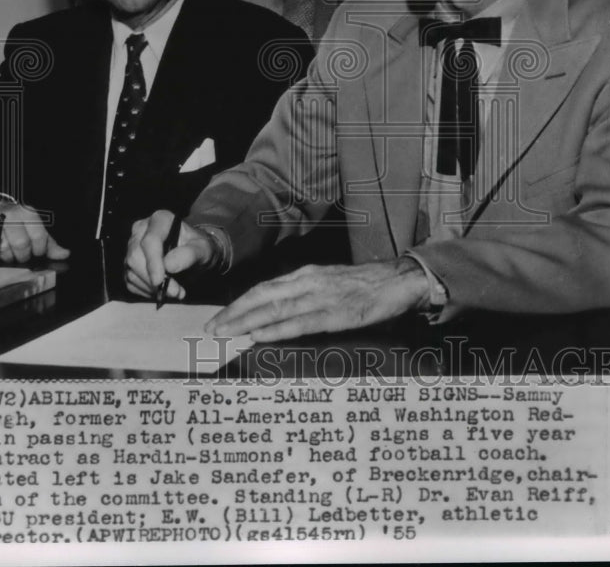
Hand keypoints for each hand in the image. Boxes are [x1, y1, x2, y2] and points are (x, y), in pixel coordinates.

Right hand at [0, 199, 69, 262]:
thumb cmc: (15, 220)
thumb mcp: (34, 227)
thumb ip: (49, 242)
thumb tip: (64, 254)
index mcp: (28, 213)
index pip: (39, 237)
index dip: (39, 250)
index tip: (35, 252)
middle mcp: (12, 215)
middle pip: (21, 245)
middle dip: (23, 256)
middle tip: (20, 256)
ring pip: (4, 249)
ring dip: (6, 257)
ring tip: (7, 252)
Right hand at [124, 209, 215, 299]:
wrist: (193, 254)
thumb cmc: (198, 248)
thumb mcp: (203, 249)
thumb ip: (189, 254)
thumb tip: (169, 265)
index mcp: (160, 220)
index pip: (150, 241)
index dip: (153, 262)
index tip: (160, 281)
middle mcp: (141, 230)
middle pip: (135, 257)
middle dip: (153, 279)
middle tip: (176, 292)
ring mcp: (132, 246)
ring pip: (131, 271)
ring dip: (152, 288)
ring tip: (175, 292)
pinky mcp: (129, 263)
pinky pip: (131, 281)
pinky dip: (146, 291)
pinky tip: (163, 291)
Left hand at [204, 259, 429, 341]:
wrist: (399, 280)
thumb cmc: (365, 286)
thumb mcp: (329, 284)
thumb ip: (306, 296)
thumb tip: (279, 314)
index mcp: (306, 275)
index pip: (264, 288)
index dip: (239, 303)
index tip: (219, 317)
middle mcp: (309, 282)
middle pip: (263, 296)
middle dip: (234, 313)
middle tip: (210, 328)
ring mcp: (322, 297)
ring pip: (276, 309)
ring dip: (247, 321)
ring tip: (225, 333)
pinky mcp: (336, 314)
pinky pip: (301, 322)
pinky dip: (277, 329)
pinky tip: (260, 335)